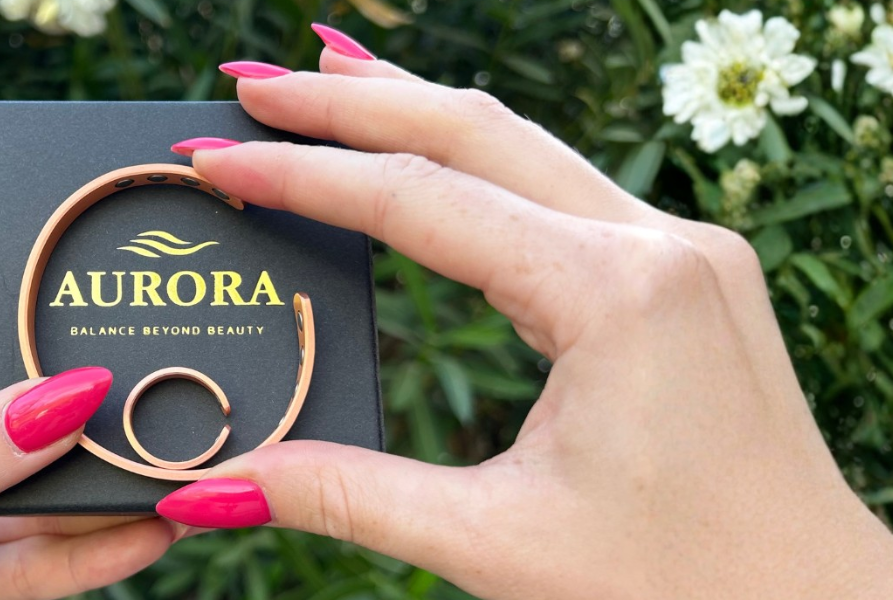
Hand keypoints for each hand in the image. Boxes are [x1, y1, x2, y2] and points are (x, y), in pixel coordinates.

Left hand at [0, 331, 172, 598]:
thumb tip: (59, 397)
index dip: (42, 344)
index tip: (119, 333)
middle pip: (23, 430)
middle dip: (92, 427)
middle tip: (169, 415)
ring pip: (43, 503)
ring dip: (108, 494)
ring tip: (175, 478)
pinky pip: (43, 565)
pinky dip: (98, 553)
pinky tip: (146, 534)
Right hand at [159, 28, 892, 598]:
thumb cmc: (683, 586)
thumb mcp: (498, 543)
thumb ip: (346, 498)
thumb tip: (209, 491)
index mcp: (616, 293)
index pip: (421, 202)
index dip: (304, 175)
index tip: (213, 157)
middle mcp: (658, 244)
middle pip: (473, 130)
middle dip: (349, 100)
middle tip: (245, 85)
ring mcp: (680, 249)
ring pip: (520, 145)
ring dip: (412, 112)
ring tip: (317, 85)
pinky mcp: (682, 273)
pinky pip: (559, 187)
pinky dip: (476, 161)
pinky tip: (427, 153)